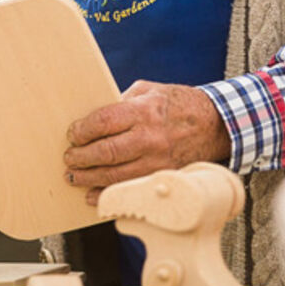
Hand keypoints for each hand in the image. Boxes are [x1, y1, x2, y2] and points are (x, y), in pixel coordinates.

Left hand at [63, 80, 230, 204]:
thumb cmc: (178, 104)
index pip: (102, 122)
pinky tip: (93, 194)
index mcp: (143, 111)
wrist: (215, 124)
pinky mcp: (163, 177)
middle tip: (69, 158)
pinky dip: (108, 194)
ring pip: (115, 176)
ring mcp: (157, 161)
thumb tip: (93, 116)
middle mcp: (149, 138)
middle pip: (105, 152)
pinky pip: (130, 189)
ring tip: (74, 176)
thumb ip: (121, 102)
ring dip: (89, 179)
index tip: (72, 135)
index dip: (81, 131)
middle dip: (80, 158)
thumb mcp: (148, 91)